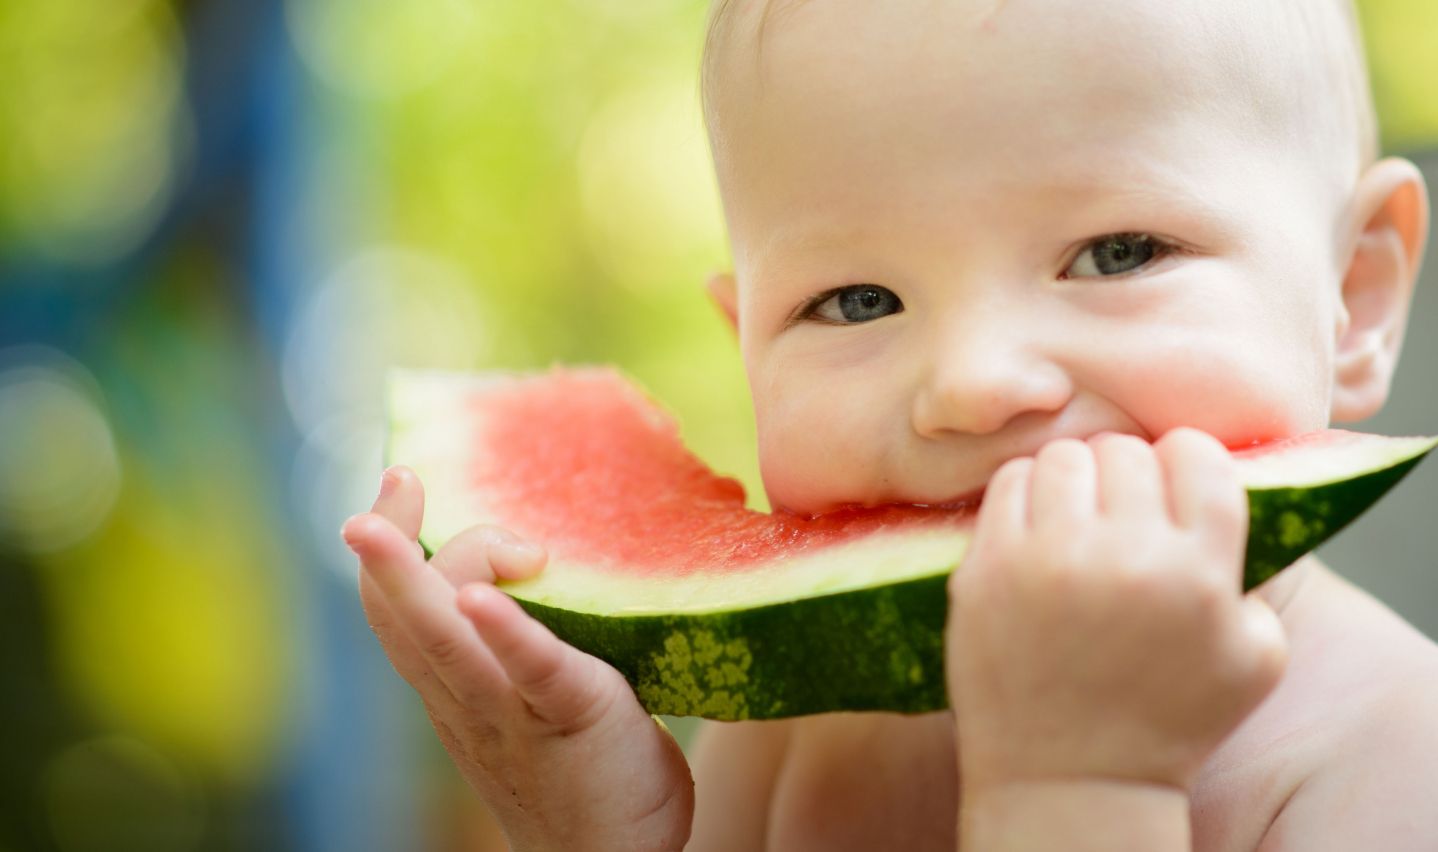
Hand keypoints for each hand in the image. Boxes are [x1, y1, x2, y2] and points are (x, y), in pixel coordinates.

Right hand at [342, 467, 694, 851]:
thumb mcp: (538, 695)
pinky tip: (482, 602)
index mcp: (458, 687)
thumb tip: (543, 559)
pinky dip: (503, 632)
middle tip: (396, 479)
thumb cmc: (586, 770)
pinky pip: (529, 670)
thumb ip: (526, 638)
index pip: (402, 612)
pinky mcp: (570, 717)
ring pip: (442, 640)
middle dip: (386, 549)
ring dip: (410, 580)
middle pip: (403, 619)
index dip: (391, 546)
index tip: (400, 482)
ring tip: (380, 527)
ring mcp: (511, 710)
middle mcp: (468, 696)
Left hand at [946, 429, 1288, 791]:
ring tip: (1076, 514)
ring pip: (1064, 455)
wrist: (1071, 779)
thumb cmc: (1168, 722)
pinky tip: (1036, 527)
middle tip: (1120, 508)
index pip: (1196, 454)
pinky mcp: (985, 570)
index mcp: (1198, 573)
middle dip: (1127, 472)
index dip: (1186, 462)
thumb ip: (1253, 575)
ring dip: (1075, 476)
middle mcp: (1123, 556)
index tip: (1173, 483)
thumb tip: (1221, 498)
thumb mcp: (1255, 659)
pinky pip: (1006, 485)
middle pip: (1125, 450)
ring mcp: (1048, 560)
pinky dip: (1024, 493)